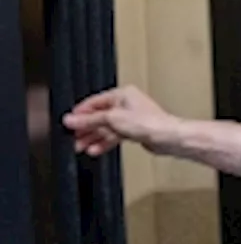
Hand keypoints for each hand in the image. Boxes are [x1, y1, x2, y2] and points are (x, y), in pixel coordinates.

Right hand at [63, 85, 177, 156]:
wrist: (168, 137)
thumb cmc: (149, 123)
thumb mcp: (112, 119)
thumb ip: (90, 120)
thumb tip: (70, 120)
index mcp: (122, 94)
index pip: (94, 102)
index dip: (80, 113)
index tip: (68, 123)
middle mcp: (126, 104)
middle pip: (99, 116)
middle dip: (86, 128)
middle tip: (73, 138)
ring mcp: (131, 118)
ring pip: (106, 128)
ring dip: (93, 138)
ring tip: (81, 147)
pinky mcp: (135, 130)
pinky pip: (115, 135)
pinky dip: (104, 142)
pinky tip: (95, 150)